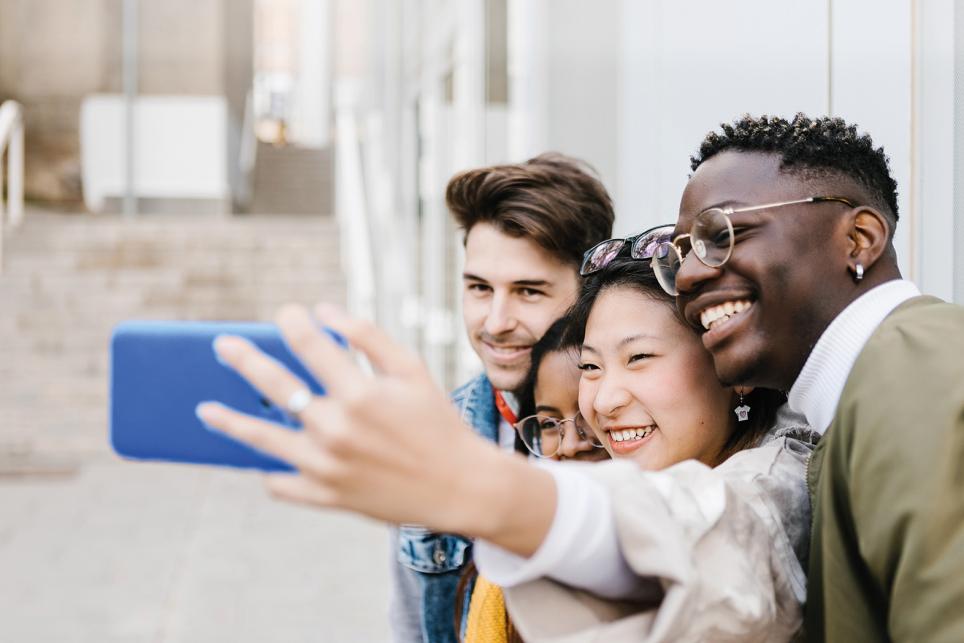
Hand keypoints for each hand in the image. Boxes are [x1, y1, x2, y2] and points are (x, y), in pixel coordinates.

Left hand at [195, 304, 553, 549]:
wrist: (460, 487)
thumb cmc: (437, 422)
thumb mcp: (413, 370)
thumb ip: (368, 336)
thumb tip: (324, 310)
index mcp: (359, 393)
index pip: (309, 346)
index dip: (292, 322)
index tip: (284, 313)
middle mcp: (337, 429)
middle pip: (275, 385)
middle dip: (244, 359)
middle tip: (222, 346)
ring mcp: (327, 467)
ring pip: (263, 440)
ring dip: (231, 422)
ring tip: (206, 410)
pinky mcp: (326, 497)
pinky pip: (282, 484)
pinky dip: (272, 471)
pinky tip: (262, 460)